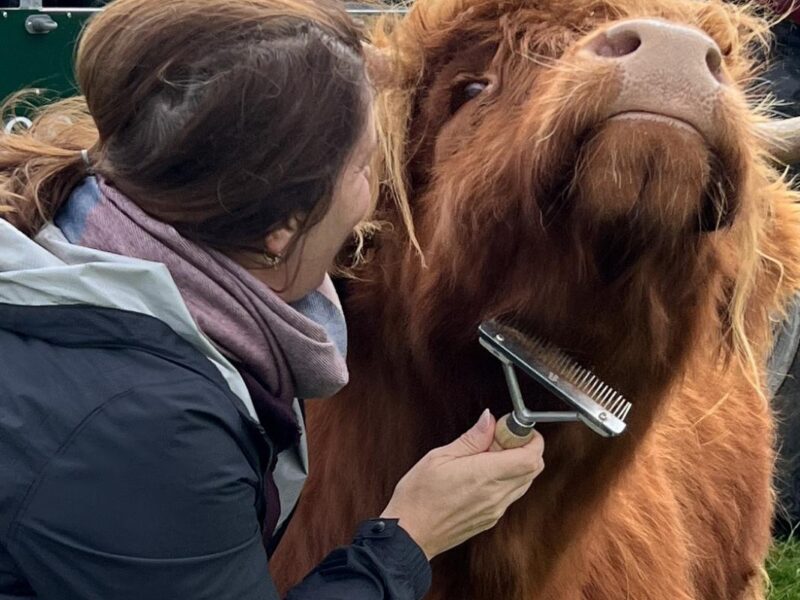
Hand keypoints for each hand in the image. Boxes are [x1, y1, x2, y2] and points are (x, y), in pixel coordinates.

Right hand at [380, 409, 544, 559]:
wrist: (410, 534)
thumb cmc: (418, 496)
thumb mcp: (439, 457)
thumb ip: (471, 438)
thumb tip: (489, 419)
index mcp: (485, 476)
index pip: (530, 457)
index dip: (531, 440)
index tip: (513, 429)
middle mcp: (496, 496)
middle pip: (533, 469)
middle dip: (525, 448)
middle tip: (500, 439)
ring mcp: (495, 510)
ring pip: (524, 482)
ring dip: (517, 464)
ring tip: (488, 456)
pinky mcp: (491, 519)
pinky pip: (511, 495)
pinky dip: (507, 479)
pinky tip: (482, 473)